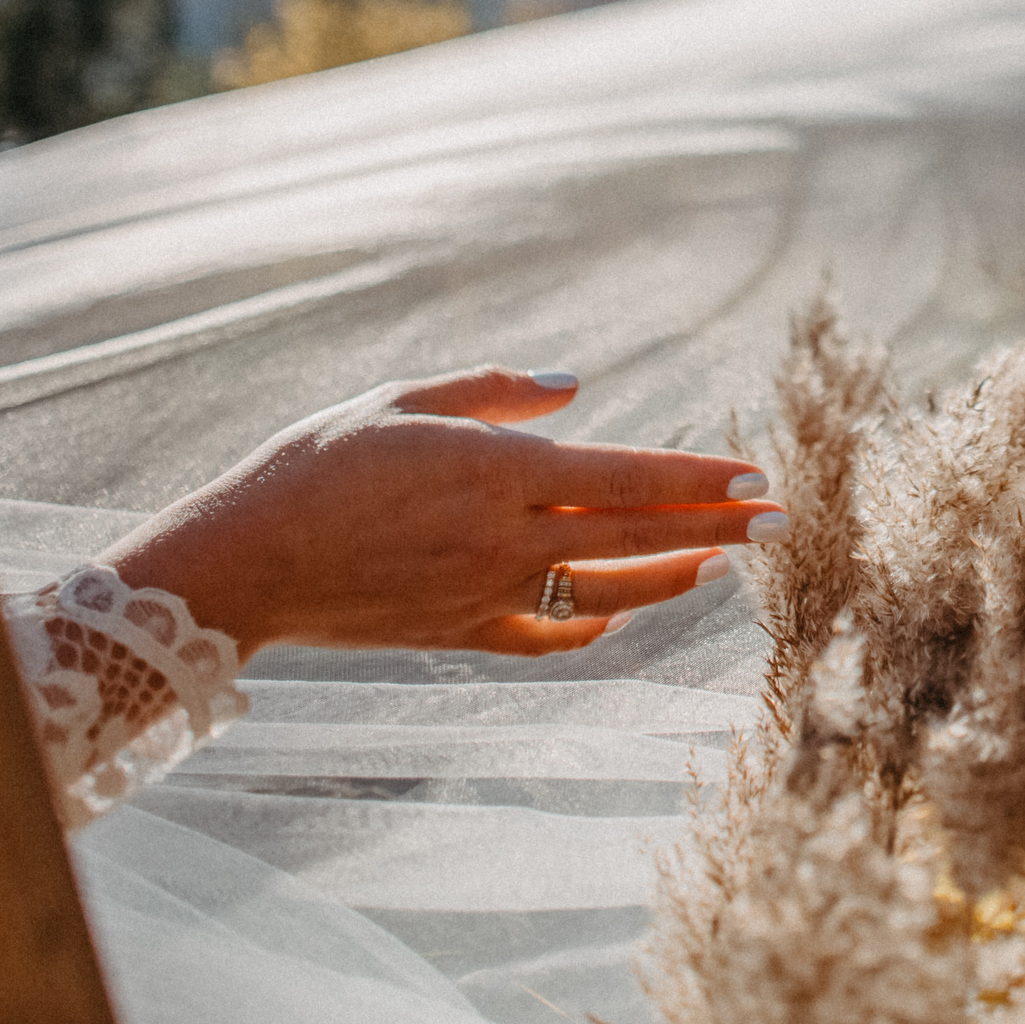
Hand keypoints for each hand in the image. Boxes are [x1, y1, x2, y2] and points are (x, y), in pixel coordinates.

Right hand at [96, 366, 786, 658]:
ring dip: (674, 577)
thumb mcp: (398, 399)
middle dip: (718, 526)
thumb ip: (492, 391)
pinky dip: (597, 624)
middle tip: (779, 521)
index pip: (628, 477)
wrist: (245, 562)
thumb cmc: (312, 466)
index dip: (700, 479)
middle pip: (639, 536)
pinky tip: (623, 611)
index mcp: (496, 472)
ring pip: (610, 593)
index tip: (755, 474)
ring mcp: (489, 596)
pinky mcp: (463, 636)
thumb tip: (571, 387)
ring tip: (722, 561)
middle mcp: (506, 539)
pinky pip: (552, 635)